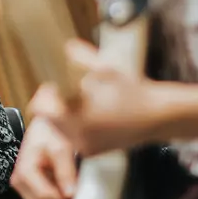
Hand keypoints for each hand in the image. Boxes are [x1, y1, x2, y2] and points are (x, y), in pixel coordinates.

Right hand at [10, 113, 77, 198]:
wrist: (42, 126)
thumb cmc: (50, 133)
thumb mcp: (61, 148)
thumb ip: (65, 172)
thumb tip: (70, 195)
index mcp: (25, 172)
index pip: (45, 197)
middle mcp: (19, 182)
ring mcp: (22, 187)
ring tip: (75, 198)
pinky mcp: (28, 189)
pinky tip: (67, 195)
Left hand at [30, 39, 162, 155]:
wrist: (157, 115)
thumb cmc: (132, 91)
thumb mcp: (106, 68)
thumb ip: (82, 56)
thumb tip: (68, 46)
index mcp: (76, 116)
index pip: (41, 109)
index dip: (45, 96)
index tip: (54, 87)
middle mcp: (77, 136)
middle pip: (48, 120)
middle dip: (54, 105)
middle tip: (67, 93)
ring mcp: (84, 146)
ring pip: (60, 130)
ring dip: (64, 117)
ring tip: (84, 104)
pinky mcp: (92, 152)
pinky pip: (73, 139)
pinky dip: (77, 128)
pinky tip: (94, 117)